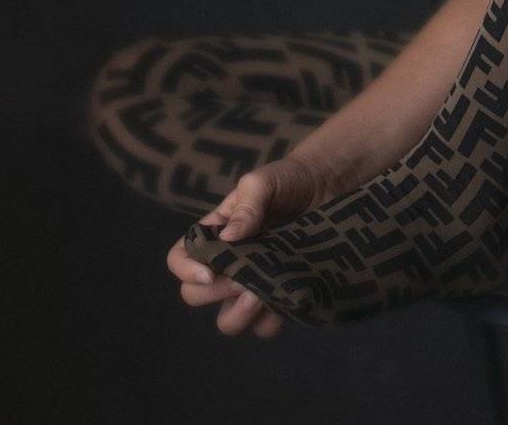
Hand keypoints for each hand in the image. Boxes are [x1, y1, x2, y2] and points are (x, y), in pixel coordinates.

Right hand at [165, 153, 330, 336]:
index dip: (185, 270)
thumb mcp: (263, 182)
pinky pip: (265, 326)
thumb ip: (246, 205)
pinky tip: (286, 297)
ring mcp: (253, 283)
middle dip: (215, 292)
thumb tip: (228, 239)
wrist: (327, 188)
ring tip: (263, 293)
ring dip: (240, 314)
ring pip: (228, 321)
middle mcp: (229, 264)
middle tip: (243, 278)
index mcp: (216, 235)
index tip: (209, 273)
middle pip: (196, 296)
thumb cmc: (289, 180)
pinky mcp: (279, 297)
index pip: (180, 258)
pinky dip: (272, 318)